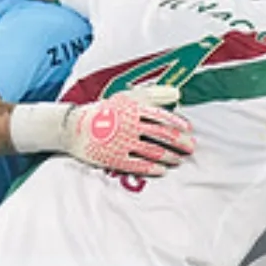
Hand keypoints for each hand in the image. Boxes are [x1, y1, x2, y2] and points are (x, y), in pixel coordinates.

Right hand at [61, 86, 196, 175]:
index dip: (178, 124)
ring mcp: (122, 142)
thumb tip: (177, 94)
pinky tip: (163, 171)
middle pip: (163, 135)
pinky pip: (139, 165)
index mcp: (133, 108)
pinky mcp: (114, 158)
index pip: (162, 116)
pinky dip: (153, 169)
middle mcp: (130, 125)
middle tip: (191, 148)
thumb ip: (153, 94)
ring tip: (179, 160)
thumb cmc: (106, 110)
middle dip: (180, 143)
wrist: (74, 127)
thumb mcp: (127, 97)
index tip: (189, 130)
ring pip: (154, 151)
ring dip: (171, 157)